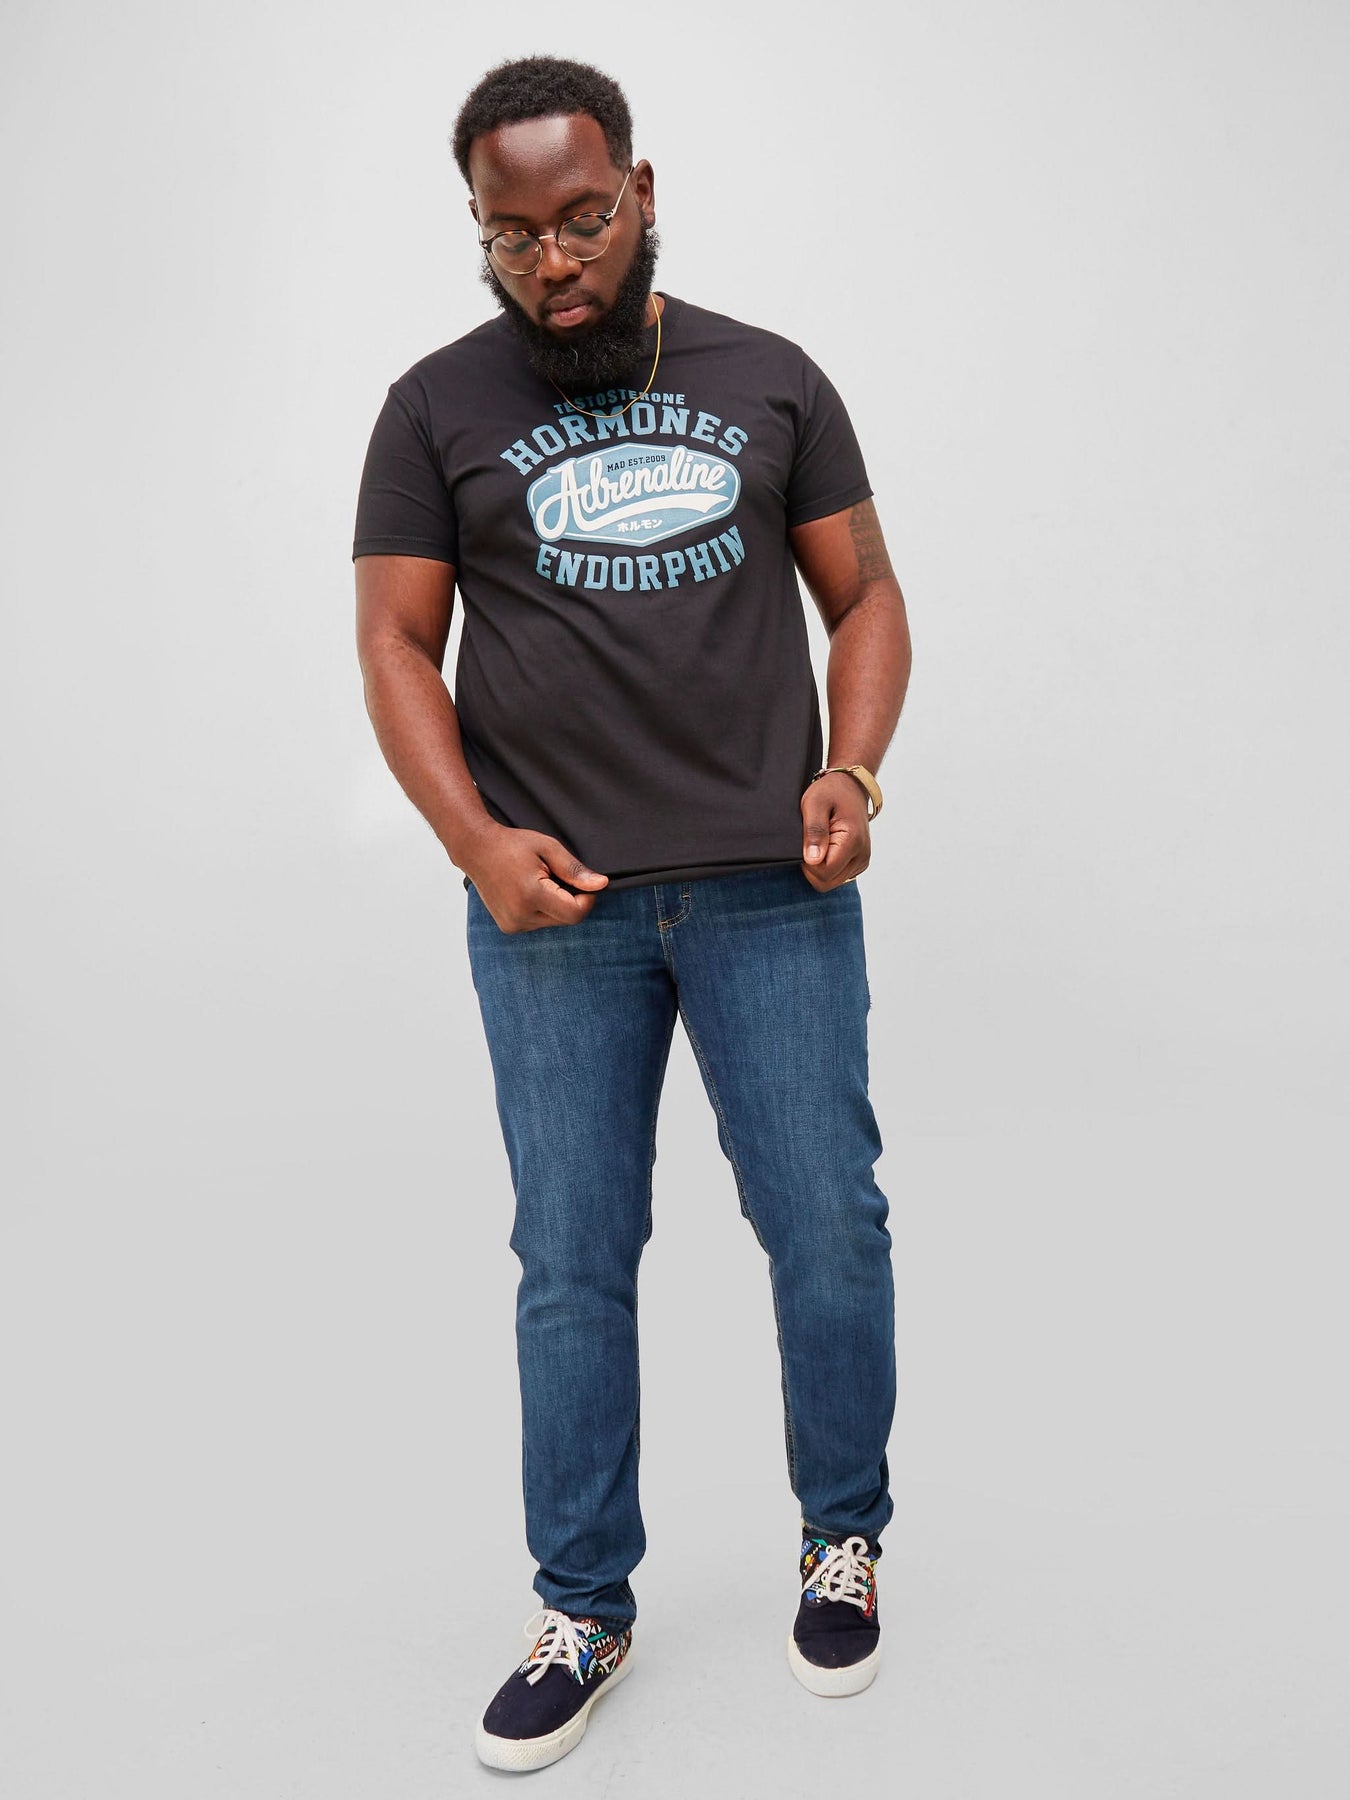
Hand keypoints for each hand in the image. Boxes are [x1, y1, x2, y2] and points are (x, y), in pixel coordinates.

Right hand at [461, 823, 608, 930]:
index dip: (587, 899)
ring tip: (539, 882)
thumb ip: (575, 870)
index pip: (575, 914)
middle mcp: (520, 915)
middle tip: (555, 876)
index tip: (583, 883)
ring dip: (555, 906)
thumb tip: (601, 885)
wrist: (476, 849)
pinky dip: (542, 910)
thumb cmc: (512, 844)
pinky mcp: (509, 927)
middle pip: (566, 919)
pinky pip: (539, 923)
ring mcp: (512, 924)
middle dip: (570, 900)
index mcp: (531, 895)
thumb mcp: (548, 848)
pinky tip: (529, 892)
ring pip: (553, 923)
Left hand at [800, 772, 870, 890]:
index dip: (808, 863)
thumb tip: (813, 860)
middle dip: (813, 867)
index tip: (807, 842)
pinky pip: (836, 876)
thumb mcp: (814, 804)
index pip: (824, 873)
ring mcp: (862, 861)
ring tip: (821, 841)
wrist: (850, 787)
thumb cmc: (830, 792)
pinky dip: (827, 865)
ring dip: (819, 866)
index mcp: (853, 841)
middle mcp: (862, 855)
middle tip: (811, 842)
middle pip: (827, 882)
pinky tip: (827, 845)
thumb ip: (814, 832)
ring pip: (831, 882)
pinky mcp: (859, 863)